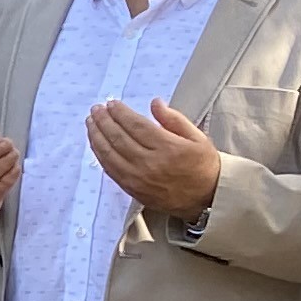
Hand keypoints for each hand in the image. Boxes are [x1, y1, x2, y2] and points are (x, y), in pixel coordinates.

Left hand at [85, 94, 223, 222]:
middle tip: (96, 109)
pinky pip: (110, 169)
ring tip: (91, 122)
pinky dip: (100, 154)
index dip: (120, 113)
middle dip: (104, 121)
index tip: (112, 103)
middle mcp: (150, 163)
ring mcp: (138, 178)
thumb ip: (174, 119)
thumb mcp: (197, 137)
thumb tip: (154, 103)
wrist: (209, 198)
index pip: (136, 125)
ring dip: (96, 136)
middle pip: (118, 138)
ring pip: (109, 154)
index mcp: (168, 148)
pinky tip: (96, 143)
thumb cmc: (204, 165)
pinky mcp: (132, 189)